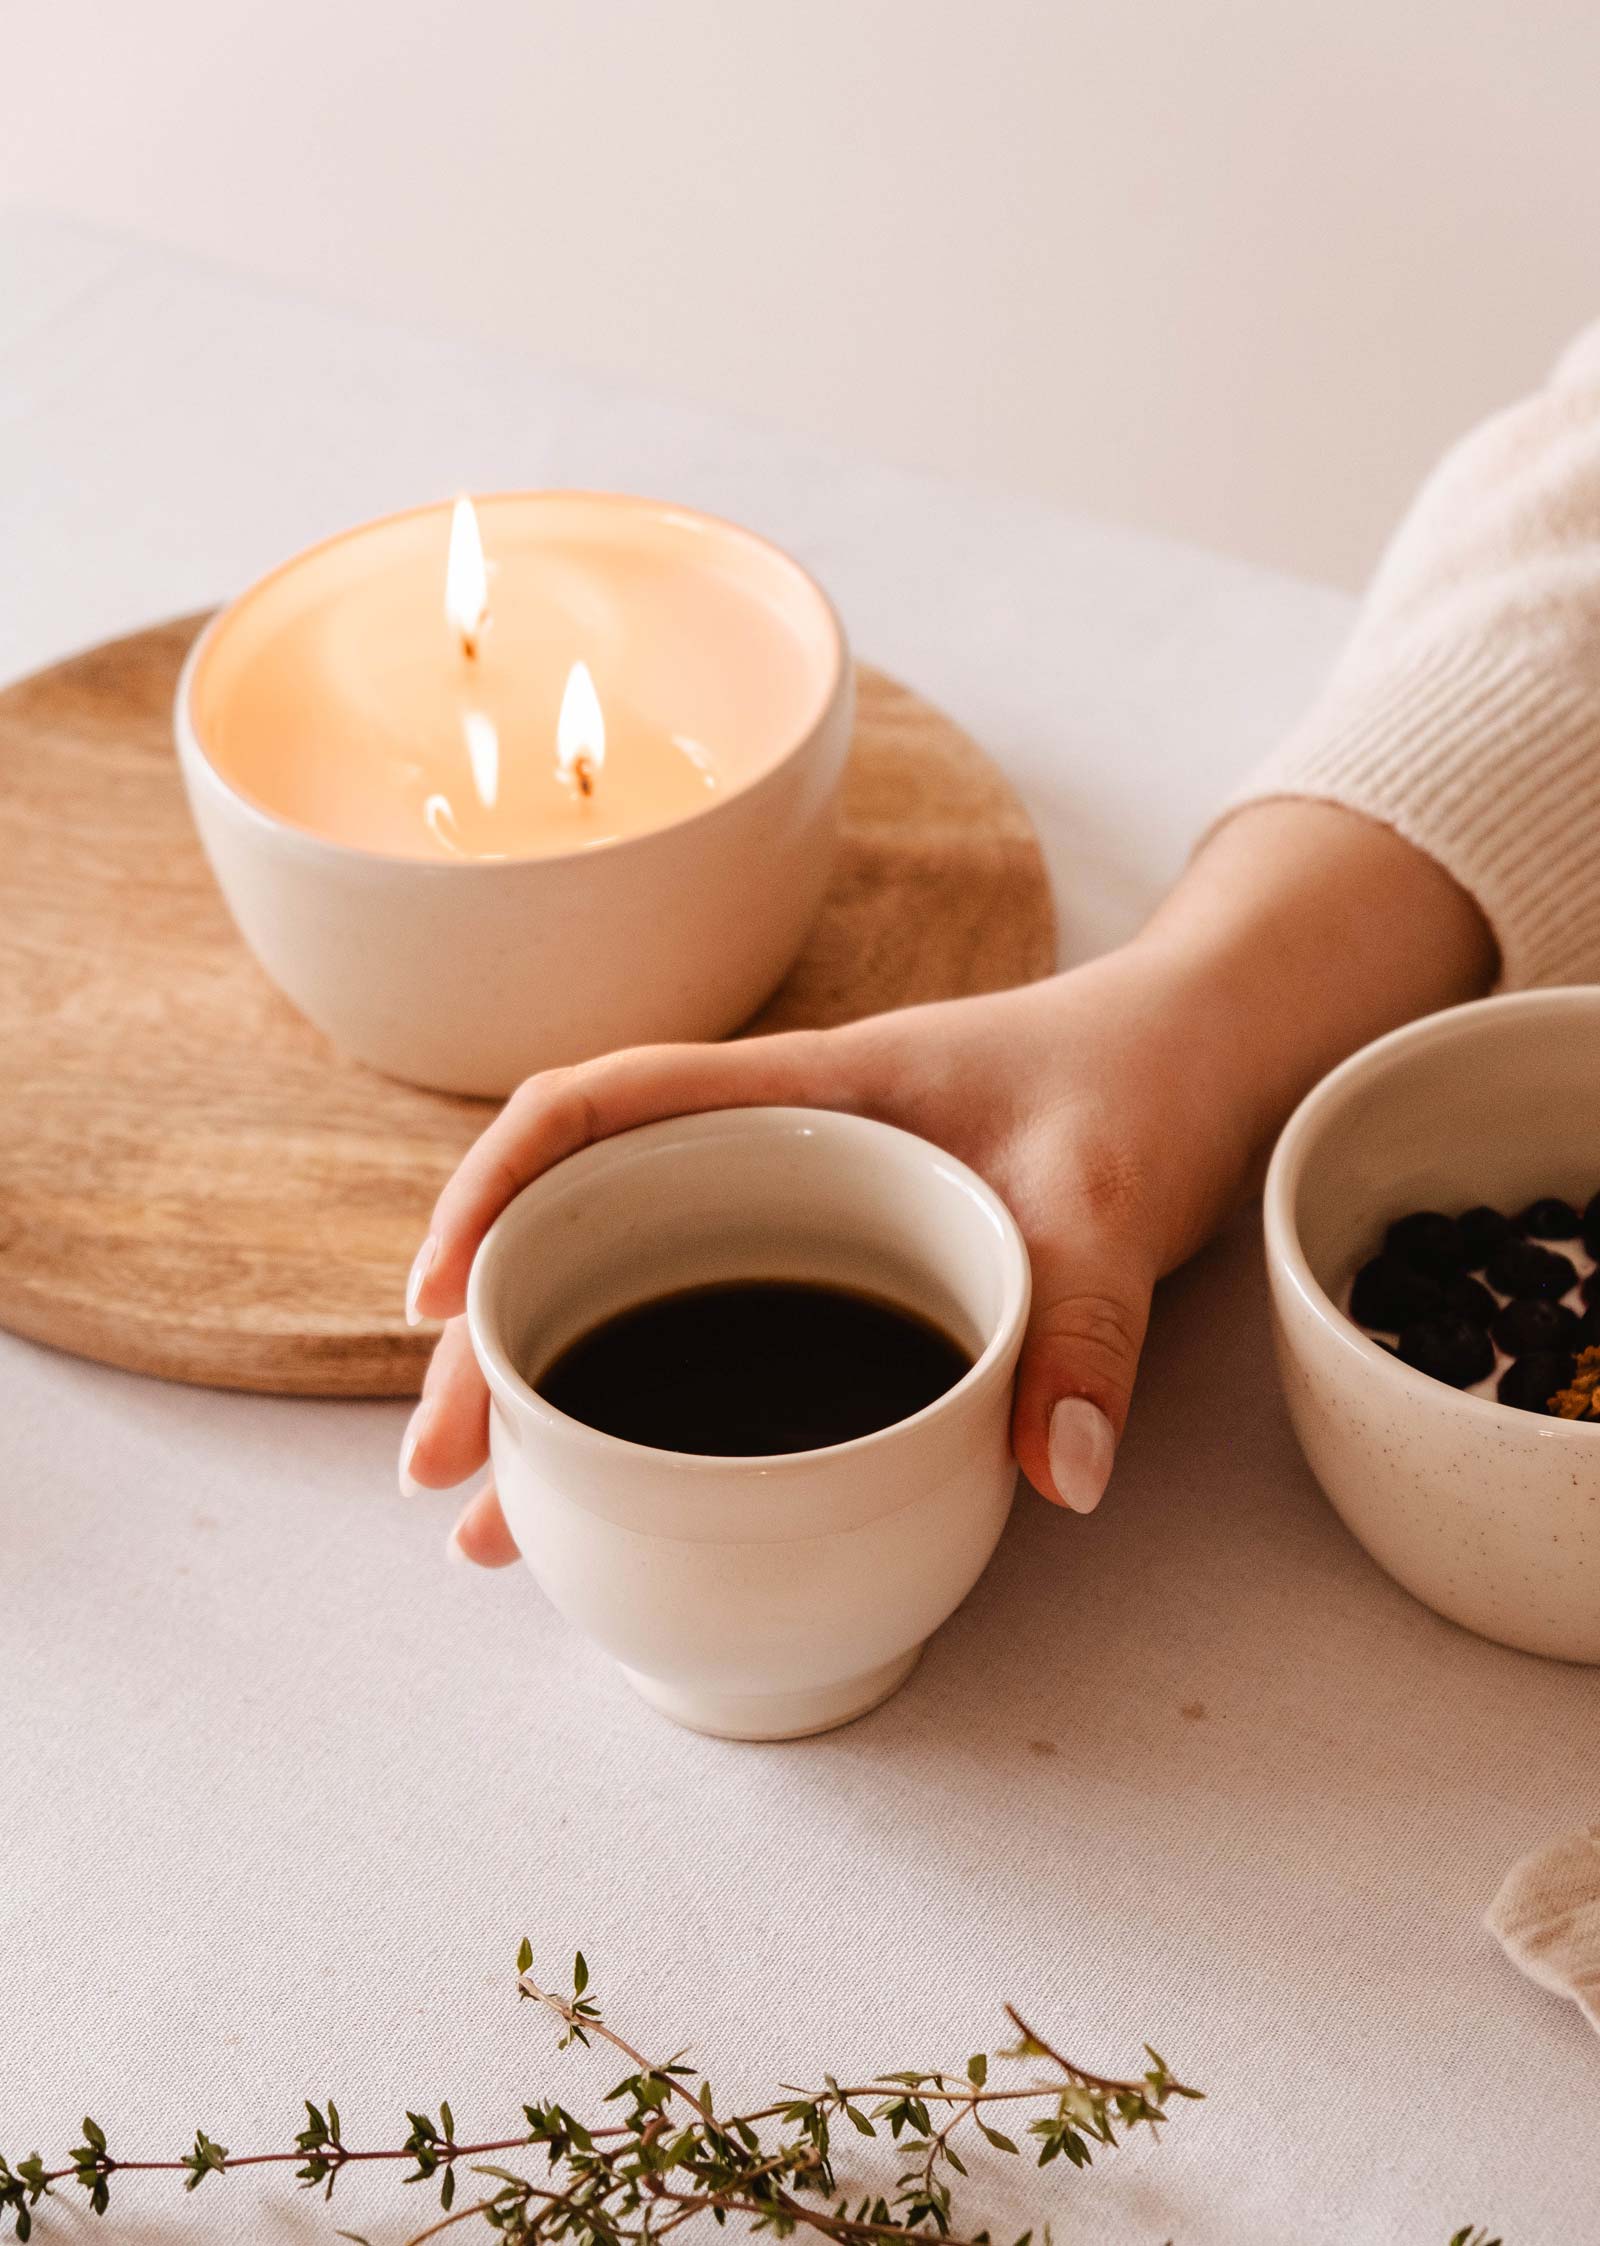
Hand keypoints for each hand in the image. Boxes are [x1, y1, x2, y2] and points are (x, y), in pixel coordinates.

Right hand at [400, 947, 1254, 1561]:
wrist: (1204, 1059)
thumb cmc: (1137, 1081)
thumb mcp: (1110, 1196)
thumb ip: (1086, 1325)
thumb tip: (1057, 1475)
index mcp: (799, 1094)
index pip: (593, 1108)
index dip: (492, 1189)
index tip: (441, 1296)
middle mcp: (771, 1155)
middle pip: (578, 1231)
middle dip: (492, 1346)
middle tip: (446, 1473)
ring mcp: (799, 1219)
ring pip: (631, 1299)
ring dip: (553, 1401)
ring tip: (495, 1525)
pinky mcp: (845, 1278)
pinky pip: (718, 1342)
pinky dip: (659, 1421)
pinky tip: (630, 1509)